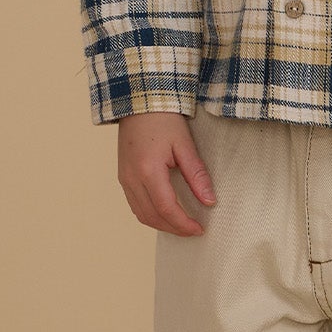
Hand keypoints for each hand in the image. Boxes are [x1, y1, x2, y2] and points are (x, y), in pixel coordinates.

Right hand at [116, 109, 216, 235]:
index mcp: (148, 170)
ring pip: (141, 214)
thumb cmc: (162, 119)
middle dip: (174, 228)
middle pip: (152, 216)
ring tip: (181, 224)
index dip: (183, 224)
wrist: (138, 101)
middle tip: (193, 230)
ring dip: (161, 224)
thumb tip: (209, 201)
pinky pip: (135, 205)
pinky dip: (150, 214)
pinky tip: (165, 213)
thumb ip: (197, 175)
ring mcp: (124, 179)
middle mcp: (131, 178)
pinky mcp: (122, 177)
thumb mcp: (185, 144)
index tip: (200, 229)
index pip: (166, 208)